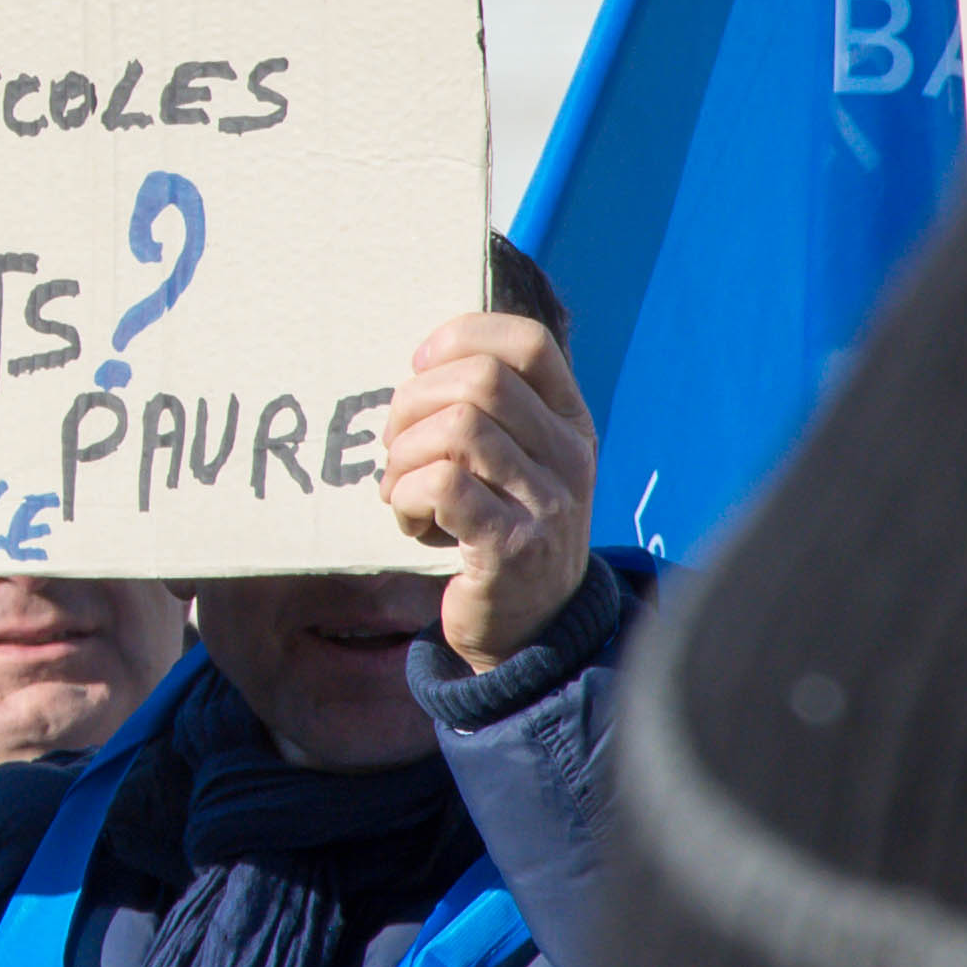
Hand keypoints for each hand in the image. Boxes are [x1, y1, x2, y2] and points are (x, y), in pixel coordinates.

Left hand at [381, 313, 596, 670]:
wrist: (531, 629)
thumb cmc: (505, 529)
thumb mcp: (517, 462)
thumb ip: (488, 412)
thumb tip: (422, 364)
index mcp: (570, 423)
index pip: (528, 342)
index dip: (463, 336)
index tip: (419, 366)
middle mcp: (569, 456)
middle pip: (482, 380)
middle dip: (415, 402)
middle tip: (396, 444)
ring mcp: (546, 503)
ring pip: (458, 428)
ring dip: (405, 456)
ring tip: (400, 488)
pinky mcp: (510, 547)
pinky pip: (441, 486)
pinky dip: (407, 496)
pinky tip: (410, 519)